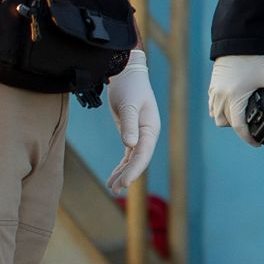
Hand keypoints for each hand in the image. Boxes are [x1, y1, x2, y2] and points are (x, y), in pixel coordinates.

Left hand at [105, 52, 160, 192]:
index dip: (135, 169)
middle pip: (139, 160)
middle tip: (115, 189)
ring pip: (132, 159)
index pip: (143, 153)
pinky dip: (121, 166)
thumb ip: (129, 124)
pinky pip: (128, 155)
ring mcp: (140, 135)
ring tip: (112, 188)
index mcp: (151, 128)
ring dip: (123, 173)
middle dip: (128, 175)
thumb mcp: (128, 104)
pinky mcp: (130, 133)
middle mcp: (147, 134)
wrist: (127, 74)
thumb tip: (130, 145)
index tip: (124, 182)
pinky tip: (113, 177)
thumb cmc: (129, 86)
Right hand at [208, 54, 263, 145]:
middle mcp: (222, 97)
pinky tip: (232, 108)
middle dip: (239, 129)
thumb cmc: (253, 59)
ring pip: (217, 117)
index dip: (248, 138)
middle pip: (227, 124)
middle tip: (252, 128)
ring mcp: (215, 93)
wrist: (237, 43)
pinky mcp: (212, 88)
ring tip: (242, 117)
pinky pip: (212, 108)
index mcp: (236, 96)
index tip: (257, 143)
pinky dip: (220, 111)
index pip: (239, 126)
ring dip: (228, 121)